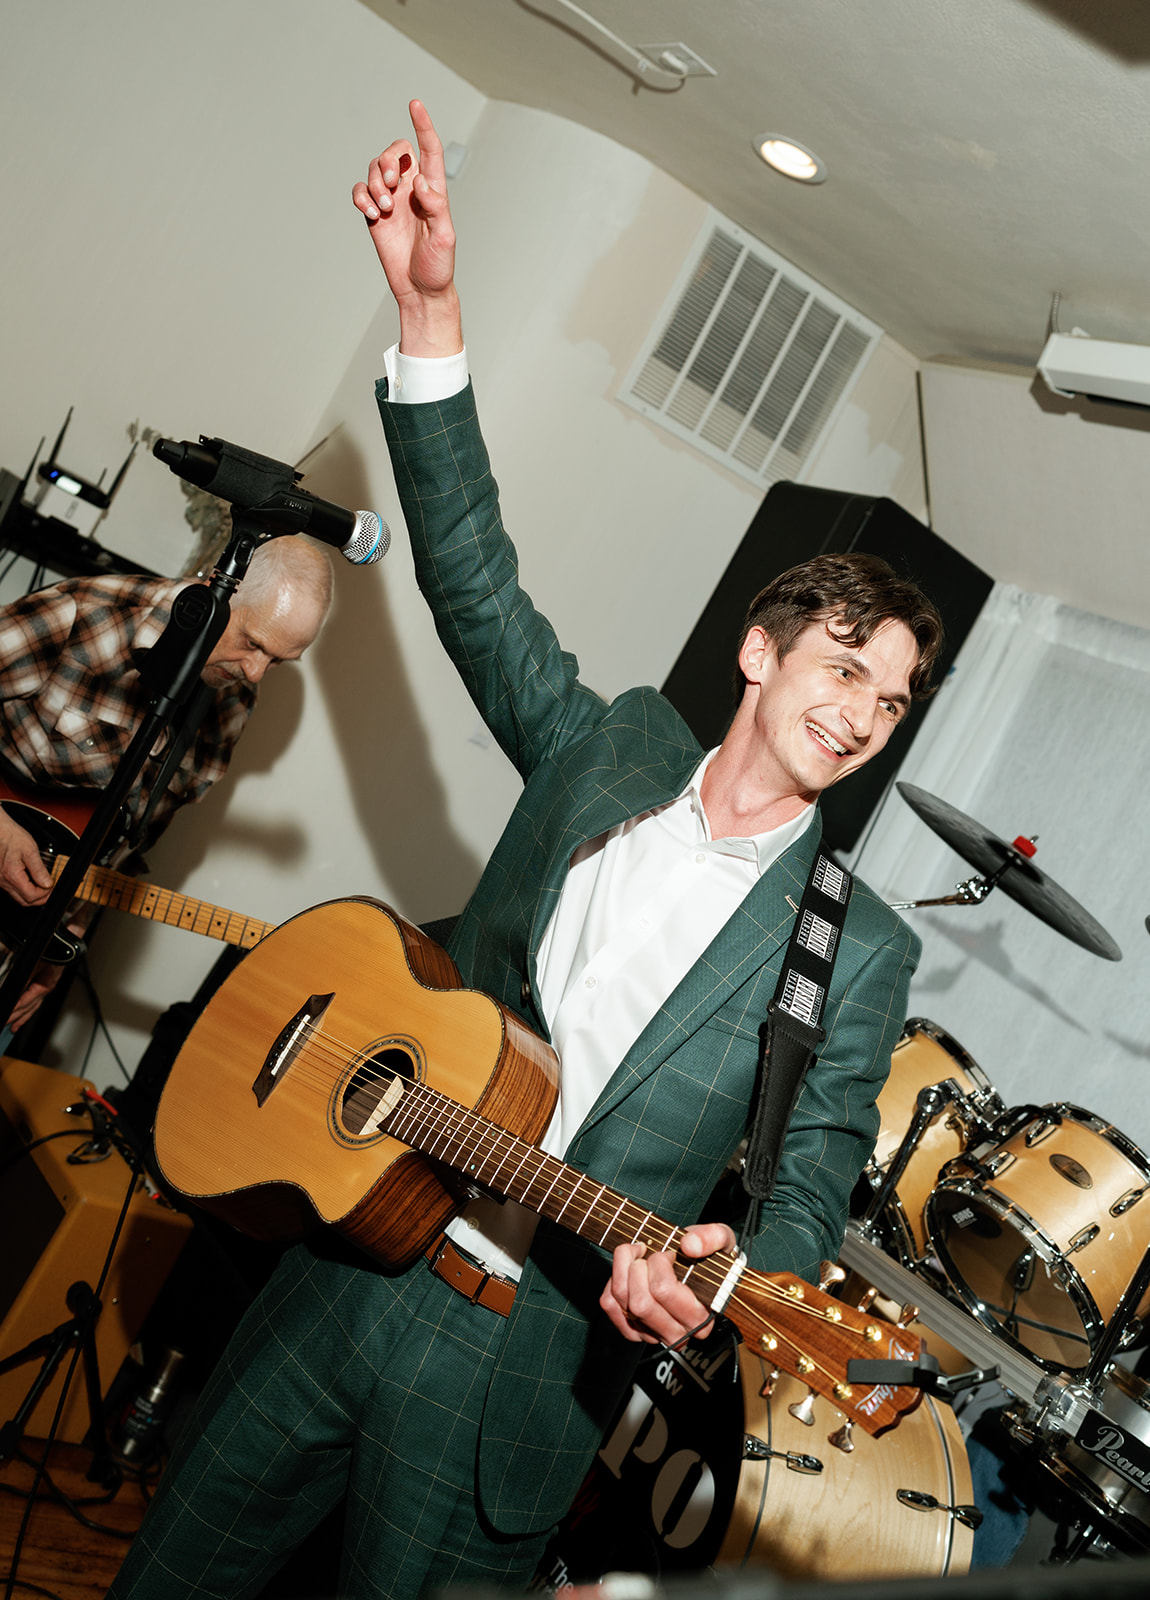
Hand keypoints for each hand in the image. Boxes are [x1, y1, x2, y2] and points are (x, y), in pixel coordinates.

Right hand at [0, 807, 52, 905]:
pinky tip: (32, 880)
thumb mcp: (30, 850)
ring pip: (18, 897)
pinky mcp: (0, 877)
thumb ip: (39, 869)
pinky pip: (13, 889)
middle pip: (24, 901)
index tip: (52, 886)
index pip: (31, 895)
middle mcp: (3, 881)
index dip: (45, 894)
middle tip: (50, 890)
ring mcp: (0, 880)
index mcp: (12, 875)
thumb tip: (47, 884)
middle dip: (40, 898)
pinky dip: (24, 888)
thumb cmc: (10, 836)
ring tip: (43, 885)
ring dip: (32, 894)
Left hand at [7, 957, 64, 1031]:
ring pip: (33, 1007)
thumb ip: (26, 978)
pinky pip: (35, 1001)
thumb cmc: (54, 954)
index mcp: (45, 986)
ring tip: (15, 1027)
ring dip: (23, 1018)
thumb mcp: (35, 965)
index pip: (26, 1002)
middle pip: (29, 1008)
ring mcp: (46, 988)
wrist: (65, 947)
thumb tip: (16, 990)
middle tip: (7, 1026)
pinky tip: (25, 1013)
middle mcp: (46, 989)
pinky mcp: (46, 985)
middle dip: (17, 1018)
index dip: (15, 1010)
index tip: (7, 1017)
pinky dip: (29, 1009)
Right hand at [351, 98, 461, 356]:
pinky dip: (361, 197)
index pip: (429, 150)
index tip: (415, 103)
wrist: (420, 291)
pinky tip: (371, 214)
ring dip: (375, 183)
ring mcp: (392, 201)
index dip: (423, 125)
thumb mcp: (444, 238)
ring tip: (383, 209)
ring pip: (375, 170)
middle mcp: (412, 190)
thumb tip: (421, 183)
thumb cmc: (438, 267)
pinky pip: (360, 192)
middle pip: (396, 152)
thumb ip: (436, 208)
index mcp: (434, 190)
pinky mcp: (375, 215)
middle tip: (390, 183)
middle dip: (389, 160)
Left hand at [600, 1222, 738, 1345]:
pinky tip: (627, 1272)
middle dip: (638, 1267)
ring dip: (622, 1268)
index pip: (664, 1290)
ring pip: (622, 1301)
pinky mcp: (633, 1331)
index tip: (668, 1252)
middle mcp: (677, 1334)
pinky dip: (612, 1281)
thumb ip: (713, 1237)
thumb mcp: (722, 1240)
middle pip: (640, 1302)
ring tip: (636, 1254)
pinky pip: (609, 1304)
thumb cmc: (709, 1259)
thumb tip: (689, 1246)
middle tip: (648, 1252)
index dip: (659, 1262)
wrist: (696, 1271)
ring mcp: (652, 1334)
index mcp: (700, 1317)